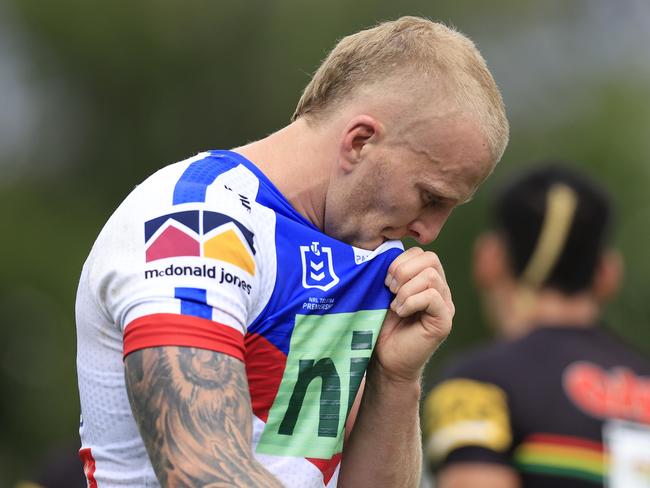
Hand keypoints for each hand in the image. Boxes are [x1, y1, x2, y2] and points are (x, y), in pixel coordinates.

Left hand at [374, 247, 454, 382]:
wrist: (385, 360)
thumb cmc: (382, 326)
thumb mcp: (384, 292)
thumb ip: (391, 272)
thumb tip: (386, 252)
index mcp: (427, 281)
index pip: (422, 253)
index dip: (400, 261)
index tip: (385, 281)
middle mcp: (441, 290)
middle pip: (431, 259)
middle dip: (403, 270)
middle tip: (390, 290)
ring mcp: (445, 306)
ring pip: (431, 276)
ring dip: (406, 289)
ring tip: (395, 304)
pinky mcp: (444, 321)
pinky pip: (433, 297)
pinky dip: (411, 301)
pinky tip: (400, 312)